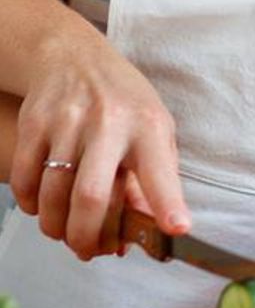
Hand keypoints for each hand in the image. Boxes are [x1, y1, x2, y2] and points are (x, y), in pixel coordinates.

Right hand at [10, 35, 189, 259]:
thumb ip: (155, 174)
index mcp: (148, 126)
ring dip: (56, 227)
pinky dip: (32, 205)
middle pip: (91, 195)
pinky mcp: (34, 124)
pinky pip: (24, 181)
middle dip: (87, 235)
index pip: (160, 171)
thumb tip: (152, 226)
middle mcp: (109, 122)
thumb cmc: (122, 101)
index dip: (168, 204)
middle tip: (88, 251)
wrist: (74, 57)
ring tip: (66, 232)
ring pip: (53, 195)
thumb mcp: (153, 128)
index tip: (177, 229)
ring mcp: (68, 122)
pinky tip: (44, 206)